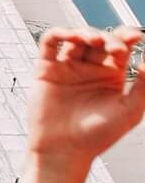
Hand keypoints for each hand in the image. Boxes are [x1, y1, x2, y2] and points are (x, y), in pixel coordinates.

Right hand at [19, 28, 144, 182]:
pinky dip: (58, 33)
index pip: (120, 48)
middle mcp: (89, 69)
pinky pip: (50, 43)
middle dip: (108, 38)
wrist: (65, 150)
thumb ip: (144, 85)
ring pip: (76, 38)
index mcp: (111, 76)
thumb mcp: (130, 110)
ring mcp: (67, 67)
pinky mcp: (47, 69)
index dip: (127, 38)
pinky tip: (69, 36)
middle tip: (114, 48)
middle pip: (99, 40)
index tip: (135, 37)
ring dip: (85, 33)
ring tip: (93, 41)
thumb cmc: (98, 136)